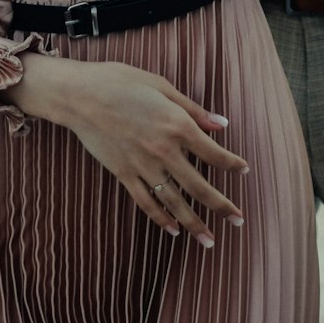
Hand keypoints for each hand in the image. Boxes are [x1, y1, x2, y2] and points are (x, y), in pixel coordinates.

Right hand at [7, 52, 247, 246]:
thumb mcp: (161, 86)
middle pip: (199, 186)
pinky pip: (145, 202)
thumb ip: (193, 109)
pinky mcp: (123, 173)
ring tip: (208, 241)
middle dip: (221, 206)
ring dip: (193, 223)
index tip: (244, 171)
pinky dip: (160, 218)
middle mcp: (163, 150)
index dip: (232, 164)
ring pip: (173, 202)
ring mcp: (142, 165)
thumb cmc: (121, 81)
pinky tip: (172, 230)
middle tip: (239, 220)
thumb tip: (221, 125)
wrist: (79, 94)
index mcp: (176, 124)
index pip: (213, 153)